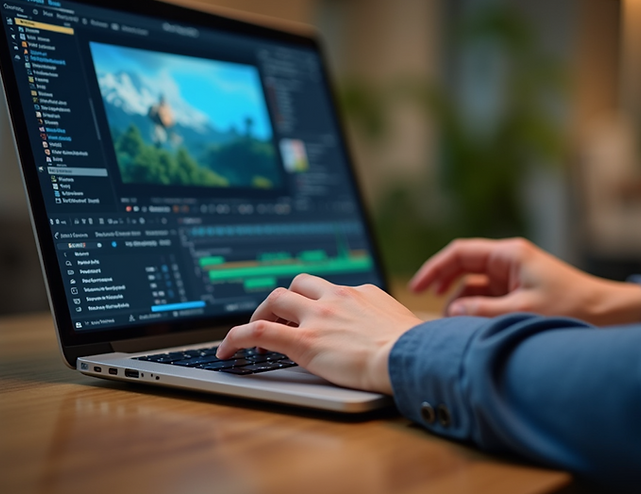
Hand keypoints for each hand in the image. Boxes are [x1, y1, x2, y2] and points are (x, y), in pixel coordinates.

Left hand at [216, 274, 421, 393]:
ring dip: (260, 314)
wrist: (410, 356)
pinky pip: (257, 331)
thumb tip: (387, 330)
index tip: (306, 315)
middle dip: (283, 302)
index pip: (327, 289)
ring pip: (275, 299)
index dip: (311, 302)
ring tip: (254, 337)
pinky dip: (235, 337)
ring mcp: (318, 317)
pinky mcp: (303, 341)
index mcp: (360, 293)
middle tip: (278, 322)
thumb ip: (385, 321)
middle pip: (297, 284)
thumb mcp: (401, 324)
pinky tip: (227, 350)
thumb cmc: (414, 349)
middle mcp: (336, 297)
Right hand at [409, 238, 640, 325]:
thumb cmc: (571, 307)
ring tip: (452, 322)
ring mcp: (514, 277)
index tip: (417, 287)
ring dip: (460, 300)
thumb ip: (483, 310)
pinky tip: (469, 324)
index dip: (435, 268)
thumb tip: (452, 310)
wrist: (607, 314)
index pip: (460, 253)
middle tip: (425, 303)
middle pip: (463, 267)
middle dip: (443, 284)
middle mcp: (509, 261)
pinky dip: (475, 308)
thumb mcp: (523, 310)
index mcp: (510, 254)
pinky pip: (488, 297)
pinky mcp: (520, 292)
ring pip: (474, 285)